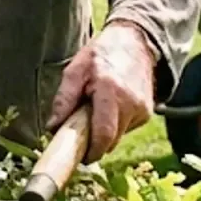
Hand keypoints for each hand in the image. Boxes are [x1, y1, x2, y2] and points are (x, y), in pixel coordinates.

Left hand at [47, 21, 156, 162]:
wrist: (135, 42)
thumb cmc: (100, 55)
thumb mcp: (75, 70)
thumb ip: (64, 99)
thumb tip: (53, 128)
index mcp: (110, 91)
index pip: (103, 134)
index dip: (91, 151)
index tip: (79, 158)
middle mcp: (130, 103)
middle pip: (110, 140)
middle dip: (93, 142)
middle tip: (78, 131)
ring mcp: (142, 109)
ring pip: (117, 136)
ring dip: (103, 131)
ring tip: (94, 109)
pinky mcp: (147, 113)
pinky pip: (125, 129)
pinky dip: (113, 124)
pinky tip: (109, 106)